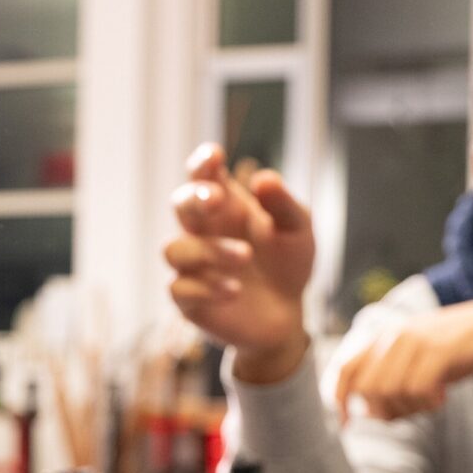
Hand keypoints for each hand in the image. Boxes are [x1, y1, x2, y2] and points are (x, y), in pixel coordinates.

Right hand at [165, 143, 315, 381]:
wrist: (286, 315)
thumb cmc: (288, 262)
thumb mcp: (297, 230)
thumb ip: (282, 204)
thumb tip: (264, 179)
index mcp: (224, 204)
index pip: (203, 175)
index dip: (203, 163)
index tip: (215, 156)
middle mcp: (201, 230)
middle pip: (180, 205)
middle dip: (194, 199)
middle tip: (216, 201)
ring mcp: (191, 265)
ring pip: (175, 249)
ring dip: (209, 250)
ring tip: (246, 257)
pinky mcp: (188, 300)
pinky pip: (180, 289)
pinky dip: (206, 288)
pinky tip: (235, 291)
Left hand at [330, 297, 472, 422]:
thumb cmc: (460, 352)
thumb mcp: (420, 363)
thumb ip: (392, 383)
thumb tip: (368, 413)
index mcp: (386, 336)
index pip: (346, 370)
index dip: (339, 400)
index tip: (346, 424)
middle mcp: (396, 335)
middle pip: (368, 389)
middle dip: (386, 411)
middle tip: (412, 411)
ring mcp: (417, 339)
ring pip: (391, 390)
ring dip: (410, 408)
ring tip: (431, 402)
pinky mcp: (440, 349)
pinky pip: (418, 388)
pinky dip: (428, 403)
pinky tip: (442, 398)